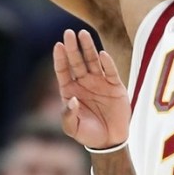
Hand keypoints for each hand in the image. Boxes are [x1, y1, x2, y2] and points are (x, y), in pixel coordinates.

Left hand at [54, 29, 129, 149]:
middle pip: (77, 61)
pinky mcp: (115, 86)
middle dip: (73, 47)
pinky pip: (110, 72)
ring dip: (88, 48)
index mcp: (70, 90)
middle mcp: (83, 83)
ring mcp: (99, 82)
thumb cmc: (88, 134)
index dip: (60, 58)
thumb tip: (71, 99)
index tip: (58, 45)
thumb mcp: (73, 128)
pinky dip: (107, 63)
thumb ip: (68, 116)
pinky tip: (102, 54)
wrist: (109, 141)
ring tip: (83, 34)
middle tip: (69, 33)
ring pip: (92, 61)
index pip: (63, 70)